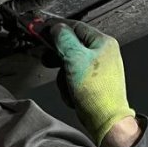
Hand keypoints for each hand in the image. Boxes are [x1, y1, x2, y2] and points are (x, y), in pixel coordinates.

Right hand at [45, 19, 135, 146]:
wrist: (106, 120)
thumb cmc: (96, 91)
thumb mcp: (74, 58)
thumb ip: (63, 39)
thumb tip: (56, 28)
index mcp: (103, 42)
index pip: (75, 26)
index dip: (56, 28)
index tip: (41, 30)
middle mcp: (103, 53)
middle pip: (71, 45)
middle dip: (58, 56)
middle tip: (48, 59)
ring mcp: (98, 69)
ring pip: (70, 63)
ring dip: (63, 74)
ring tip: (66, 83)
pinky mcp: (93, 83)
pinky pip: (74, 77)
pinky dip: (69, 85)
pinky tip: (72, 92)